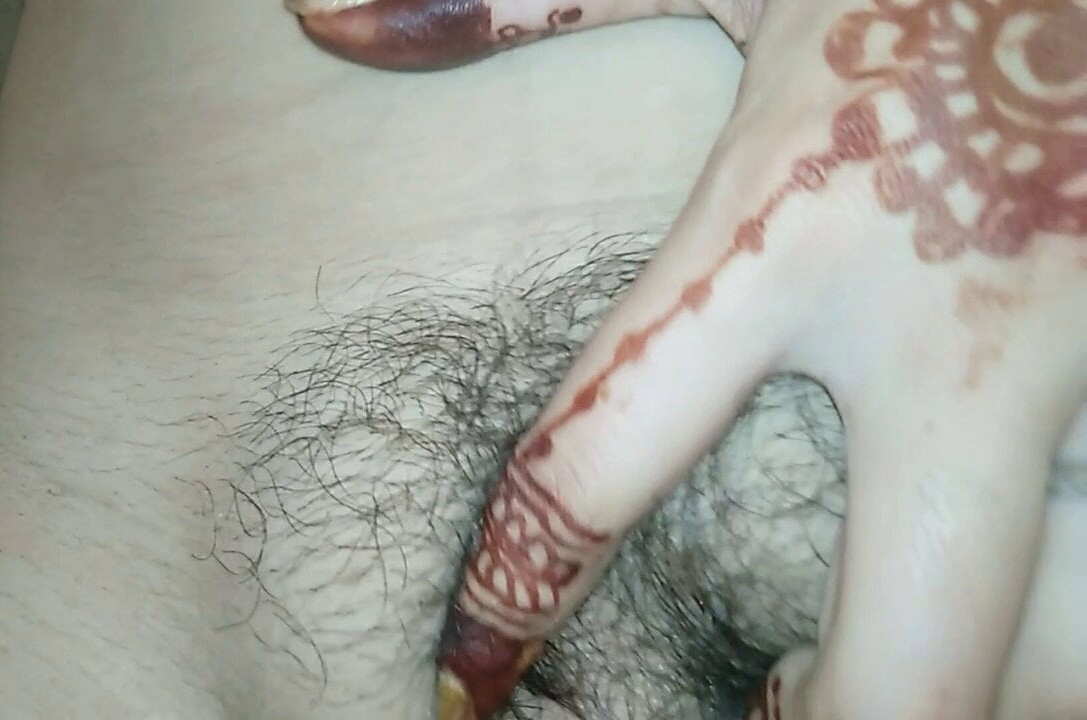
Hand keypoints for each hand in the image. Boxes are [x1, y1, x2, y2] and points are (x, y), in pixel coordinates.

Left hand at [287, 1, 1086, 717]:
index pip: (607, 460)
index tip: (466, 682)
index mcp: (792, 229)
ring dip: (933, 694)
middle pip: (906, 662)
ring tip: (835, 676)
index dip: (518, 594)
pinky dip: (1047, 620)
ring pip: (1040, 654)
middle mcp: (954, 332)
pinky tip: (983, 584)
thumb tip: (318, 14)